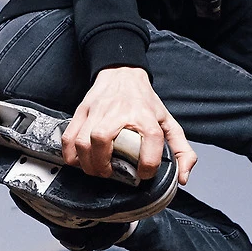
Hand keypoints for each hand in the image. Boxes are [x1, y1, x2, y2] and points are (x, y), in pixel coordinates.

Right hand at [62, 66, 195, 184]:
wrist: (123, 73)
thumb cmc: (144, 101)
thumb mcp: (168, 122)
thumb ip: (182, 150)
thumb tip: (183, 177)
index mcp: (145, 115)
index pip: (149, 140)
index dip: (148, 164)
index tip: (144, 174)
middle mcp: (119, 112)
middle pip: (102, 141)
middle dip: (103, 166)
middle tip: (110, 173)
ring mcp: (97, 111)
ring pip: (82, 141)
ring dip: (87, 163)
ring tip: (97, 169)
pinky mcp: (82, 112)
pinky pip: (69, 137)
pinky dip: (70, 154)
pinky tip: (80, 161)